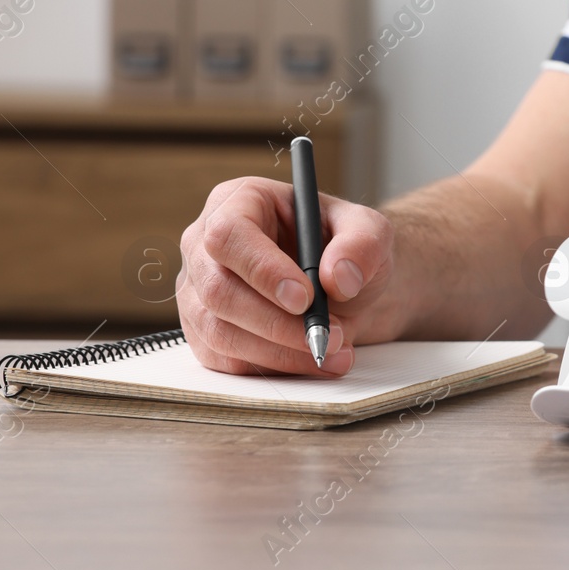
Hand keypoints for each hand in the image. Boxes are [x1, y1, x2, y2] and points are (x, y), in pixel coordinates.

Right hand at [177, 177, 398, 375]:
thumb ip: (362, 244)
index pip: (228, 235)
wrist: (344, 285)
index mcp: (239, 201)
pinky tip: (314, 362)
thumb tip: (339, 277)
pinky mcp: (203, 332)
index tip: (305, 298)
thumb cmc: (345, 247)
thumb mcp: (370, 231)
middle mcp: (205, 245)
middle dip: (277, 322)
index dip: (262, 270)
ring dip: (279, 351)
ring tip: (333, 350)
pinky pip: (224, 360)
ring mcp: (198, 291)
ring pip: (218, 332)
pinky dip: (272, 368)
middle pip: (218, 290)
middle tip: (330, 335)